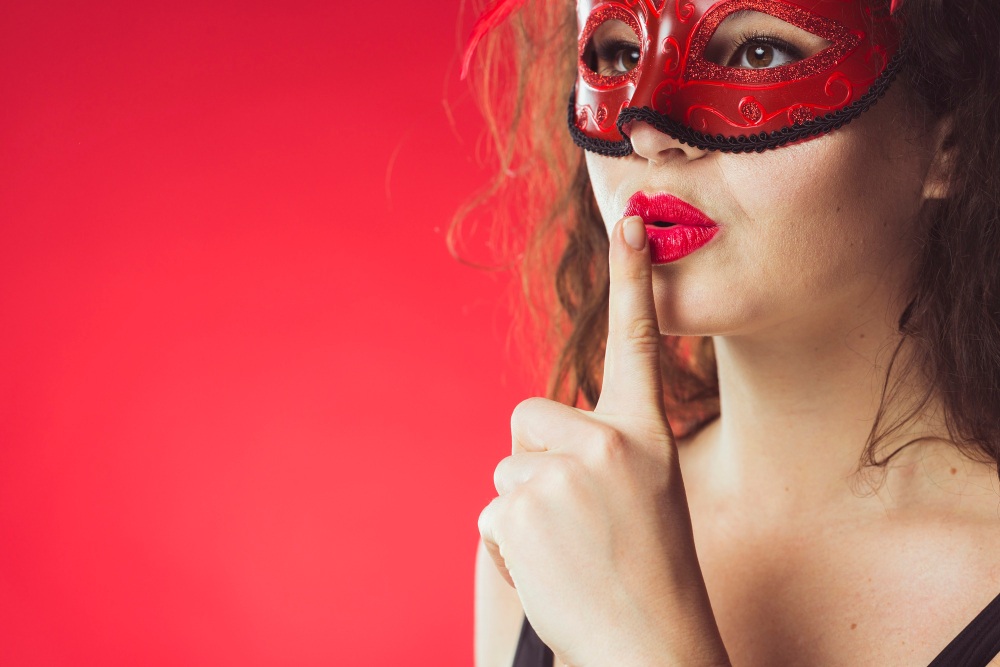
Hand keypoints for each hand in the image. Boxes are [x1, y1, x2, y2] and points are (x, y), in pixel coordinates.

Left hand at [478, 216, 729, 666]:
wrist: (647, 643)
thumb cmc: (649, 570)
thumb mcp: (647, 493)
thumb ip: (605, 451)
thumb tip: (539, 436)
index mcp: (646, 434)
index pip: (638, 341)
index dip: (633, 278)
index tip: (630, 220)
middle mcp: (608, 442)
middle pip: (529, 417)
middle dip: (537, 459)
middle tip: (575, 514)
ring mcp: (560, 474)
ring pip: (507, 469)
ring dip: (526, 506)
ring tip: (569, 549)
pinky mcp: (517, 509)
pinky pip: (493, 511)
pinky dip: (511, 540)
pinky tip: (549, 567)